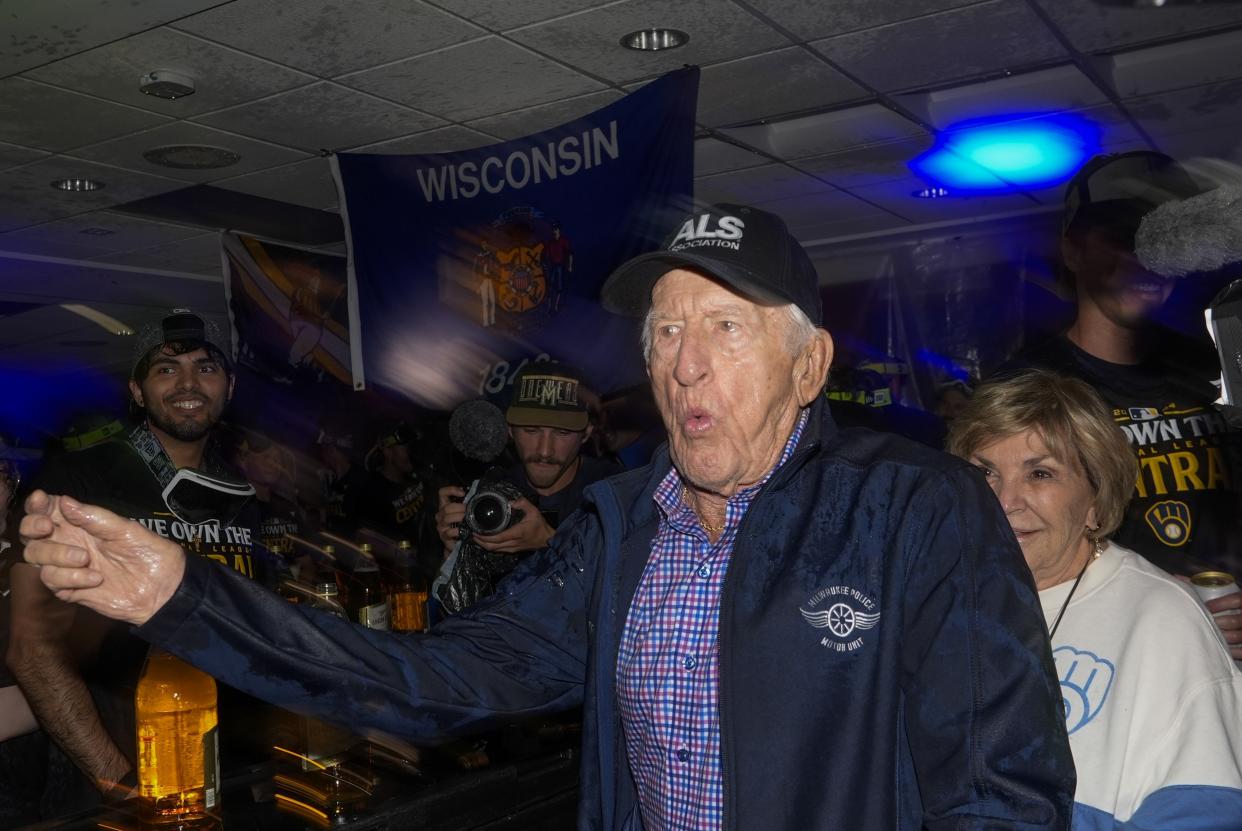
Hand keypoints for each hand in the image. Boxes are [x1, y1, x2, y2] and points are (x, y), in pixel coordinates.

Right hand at [20, 491, 185, 625]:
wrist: (162, 587)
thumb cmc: (148, 553)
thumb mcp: (124, 529)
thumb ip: (94, 517)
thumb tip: (64, 501)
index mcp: (81, 524)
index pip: (48, 510)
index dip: (38, 504)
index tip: (41, 501)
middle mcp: (69, 543)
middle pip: (31, 533)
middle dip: (33, 527)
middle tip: (49, 527)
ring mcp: (67, 566)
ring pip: (36, 556)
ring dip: (56, 555)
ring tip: (86, 558)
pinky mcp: (70, 588)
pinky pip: (52, 580)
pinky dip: (70, 578)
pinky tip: (95, 578)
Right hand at [435, 486, 466, 553]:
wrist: (460, 542)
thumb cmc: (464, 524)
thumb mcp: (466, 512)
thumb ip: (468, 503)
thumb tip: (478, 495)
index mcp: (445, 505)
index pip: (442, 493)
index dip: (451, 490)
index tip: (462, 493)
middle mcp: (441, 514)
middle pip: (447, 507)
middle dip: (459, 508)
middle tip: (468, 510)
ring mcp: (441, 525)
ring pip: (447, 518)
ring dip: (459, 517)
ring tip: (467, 519)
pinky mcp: (444, 536)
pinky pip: (448, 532)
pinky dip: (457, 531)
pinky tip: (462, 531)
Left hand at [471, 498, 553, 554]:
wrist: (547, 539)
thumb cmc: (540, 525)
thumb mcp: (534, 511)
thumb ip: (523, 504)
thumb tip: (511, 501)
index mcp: (516, 533)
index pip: (497, 538)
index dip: (484, 537)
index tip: (475, 532)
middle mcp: (512, 543)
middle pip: (492, 546)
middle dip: (480, 542)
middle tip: (472, 534)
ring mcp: (512, 548)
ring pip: (494, 550)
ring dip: (484, 545)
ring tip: (477, 537)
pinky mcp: (513, 550)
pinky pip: (499, 550)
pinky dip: (490, 546)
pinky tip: (486, 541)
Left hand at [1205, 591, 1241, 660]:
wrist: (1239, 620)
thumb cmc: (1226, 605)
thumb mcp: (1221, 594)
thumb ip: (1201, 586)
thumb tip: (1177, 577)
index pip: (1236, 599)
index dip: (1219, 604)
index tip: (1204, 608)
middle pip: (1234, 620)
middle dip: (1216, 623)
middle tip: (1202, 624)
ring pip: (1237, 636)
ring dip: (1220, 637)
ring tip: (1206, 635)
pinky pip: (1241, 651)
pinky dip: (1229, 651)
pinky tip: (1217, 648)